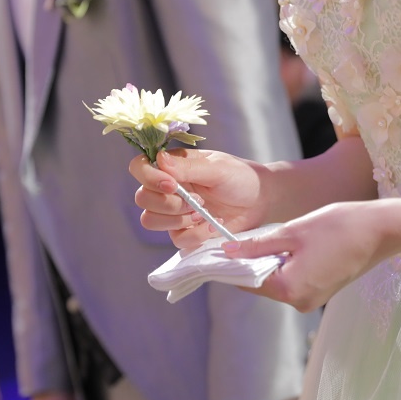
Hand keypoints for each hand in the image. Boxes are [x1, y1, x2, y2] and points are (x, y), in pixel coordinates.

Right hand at [130, 149, 269, 249]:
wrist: (262, 200)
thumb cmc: (240, 177)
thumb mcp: (217, 168)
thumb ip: (188, 167)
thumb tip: (159, 160)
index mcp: (171, 167)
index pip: (139, 168)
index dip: (148, 178)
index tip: (172, 184)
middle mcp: (167, 189)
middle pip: (142, 199)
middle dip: (168, 203)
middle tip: (197, 201)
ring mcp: (174, 212)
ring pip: (151, 221)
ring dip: (178, 219)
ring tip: (204, 213)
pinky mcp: (186, 233)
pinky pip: (176, 239)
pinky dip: (195, 234)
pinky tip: (212, 225)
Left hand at [224, 200, 394, 311]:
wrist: (381, 231)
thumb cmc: (339, 227)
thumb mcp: (293, 232)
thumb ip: (258, 245)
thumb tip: (228, 252)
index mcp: (289, 289)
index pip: (246, 281)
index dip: (232, 264)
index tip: (220, 249)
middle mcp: (299, 302)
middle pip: (261, 284)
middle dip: (252, 262)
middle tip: (246, 237)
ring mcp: (312, 299)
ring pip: (278, 282)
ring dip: (270, 262)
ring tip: (275, 238)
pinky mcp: (322, 292)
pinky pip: (294, 281)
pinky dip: (287, 265)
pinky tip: (293, 246)